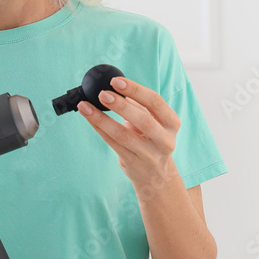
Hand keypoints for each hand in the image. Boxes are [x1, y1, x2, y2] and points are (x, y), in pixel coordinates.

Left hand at [78, 76, 181, 195]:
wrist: (157, 176)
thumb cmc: (152, 141)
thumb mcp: (154, 123)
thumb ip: (139, 106)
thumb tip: (115, 86)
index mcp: (172, 124)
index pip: (155, 102)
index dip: (136, 90)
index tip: (116, 81)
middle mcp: (165, 141)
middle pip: (143, 120)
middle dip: (121, 105)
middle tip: (102, 94)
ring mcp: (149, 155)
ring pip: (123, 135)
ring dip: (102, 119)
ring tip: (86, 106)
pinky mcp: (133, 164)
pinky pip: (113, 144)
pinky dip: (99, 128)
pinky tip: (89, 117)